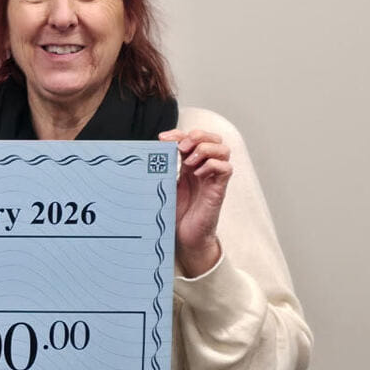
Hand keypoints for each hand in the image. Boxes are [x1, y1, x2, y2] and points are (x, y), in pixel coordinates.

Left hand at [160, 128, 230, 275]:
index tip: (162, 138)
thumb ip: (159, 170)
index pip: (192, 137)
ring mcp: (213, 178)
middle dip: (197, 135)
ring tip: (188, 161)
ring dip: (205, 149)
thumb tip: (143, 154)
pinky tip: (197, 173)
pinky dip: (212, 165)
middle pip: (213, 138)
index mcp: (189, 164)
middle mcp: (203, 168)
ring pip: (223, 149)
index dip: (179, 133)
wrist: (183, 237)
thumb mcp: (162, 186)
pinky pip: (226, 168)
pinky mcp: (219, 189)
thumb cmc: (173, 213)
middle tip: (181, 147)